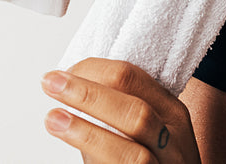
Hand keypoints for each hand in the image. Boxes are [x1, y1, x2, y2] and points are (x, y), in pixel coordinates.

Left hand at [40, 57, 202, 162]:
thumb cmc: (151, 159)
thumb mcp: (146, 127)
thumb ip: (116, 110)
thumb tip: (71, 89)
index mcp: (171, 112)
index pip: (134, 79)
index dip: (93, 71)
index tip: (65, 72)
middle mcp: (173, 143)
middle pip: (135, 112)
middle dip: (88, 95)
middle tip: (52, 84)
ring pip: (131, 154)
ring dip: (88, 133)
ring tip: (54, 119)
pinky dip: (95, 159)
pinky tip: (74, 149)